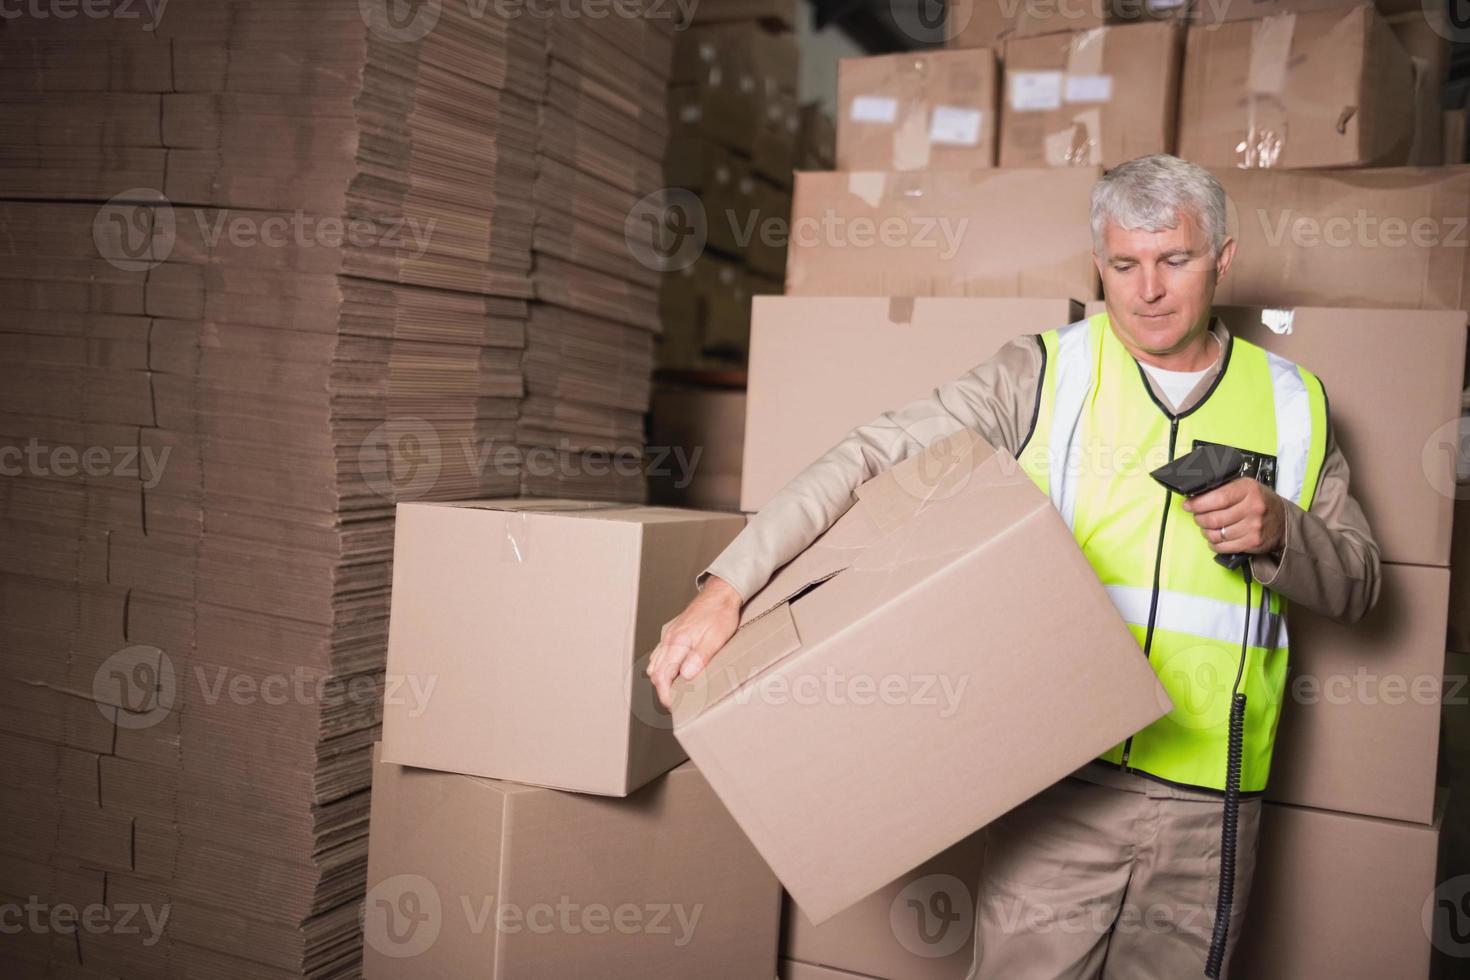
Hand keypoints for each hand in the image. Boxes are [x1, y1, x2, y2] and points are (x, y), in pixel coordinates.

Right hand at [646, 576, 741, 708]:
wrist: (720, 593)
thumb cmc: (720, 614)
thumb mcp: (715, 638)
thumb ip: (699, 658)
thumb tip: (685, 676)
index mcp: (678, 643)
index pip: (663, 676)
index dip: (665, 694)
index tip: (673, 705)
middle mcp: (669, 639)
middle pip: (656, 671)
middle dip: (662, 689)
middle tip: (675, 701)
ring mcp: (670, 635)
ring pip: (656, 662)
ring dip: (661, 678)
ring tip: (675, 689)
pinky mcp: (674, 632)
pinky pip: (661, 653)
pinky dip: (663, 666)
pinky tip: (674, 670)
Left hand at [1182, 477, 1284, 557]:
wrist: (1283, 521)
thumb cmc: (1259, 502)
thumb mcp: (1246, 487)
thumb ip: (1224, 489)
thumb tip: (1195, 496)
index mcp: (1249, 490)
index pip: (1217, 498)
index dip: (1198, 503)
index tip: (1188, 505)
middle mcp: (1253, 508)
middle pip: (1213, 518)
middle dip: (1199, 518)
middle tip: (1198, 516)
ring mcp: (1254, 527)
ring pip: (1216, 534)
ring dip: (1206, 532)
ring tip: (1208, 527)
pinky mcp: (1253, 543)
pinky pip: (1223, 547)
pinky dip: (1214, 543)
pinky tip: (1216, 538)